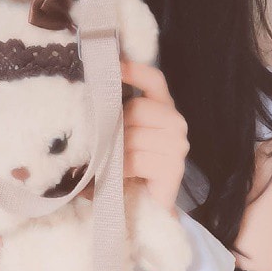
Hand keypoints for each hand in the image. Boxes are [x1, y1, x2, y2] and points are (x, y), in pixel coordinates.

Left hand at [121, 60, 188, 214]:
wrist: (150, 205)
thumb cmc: (134, 167)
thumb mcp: (126, 134)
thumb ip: (119, 114)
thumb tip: (93, 98)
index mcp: (165, 109)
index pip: (154, 80)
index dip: (135, 70)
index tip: (114, 66)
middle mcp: (176, 123)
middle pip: (137, 109)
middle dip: (116, 126)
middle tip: (107, 143)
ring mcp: (178, 146)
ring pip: (133, 136)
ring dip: (117, 151)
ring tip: (113, 162)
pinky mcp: (173, 168)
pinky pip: (135, 160)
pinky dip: (121, 169)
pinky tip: (120, 175)